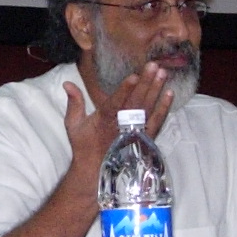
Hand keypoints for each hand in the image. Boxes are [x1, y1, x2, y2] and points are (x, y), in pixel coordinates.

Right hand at [60, 67, 176, 172]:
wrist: (95, 170)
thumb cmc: (84, 146)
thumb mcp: (73, 124)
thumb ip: (74, 102)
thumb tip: (67, 83)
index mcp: (104, 120)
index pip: (116, 102)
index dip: (125, 89)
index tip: (134, 76)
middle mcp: (122, 125)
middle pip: (136, 101)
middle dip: (146, 82)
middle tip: (154, 65)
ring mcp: (135, 131)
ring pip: (148, 108)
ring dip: (156, 90)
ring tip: (163, 73)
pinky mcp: (145, 137)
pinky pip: (157, 121)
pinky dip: (164, 108)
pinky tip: (170, 94)